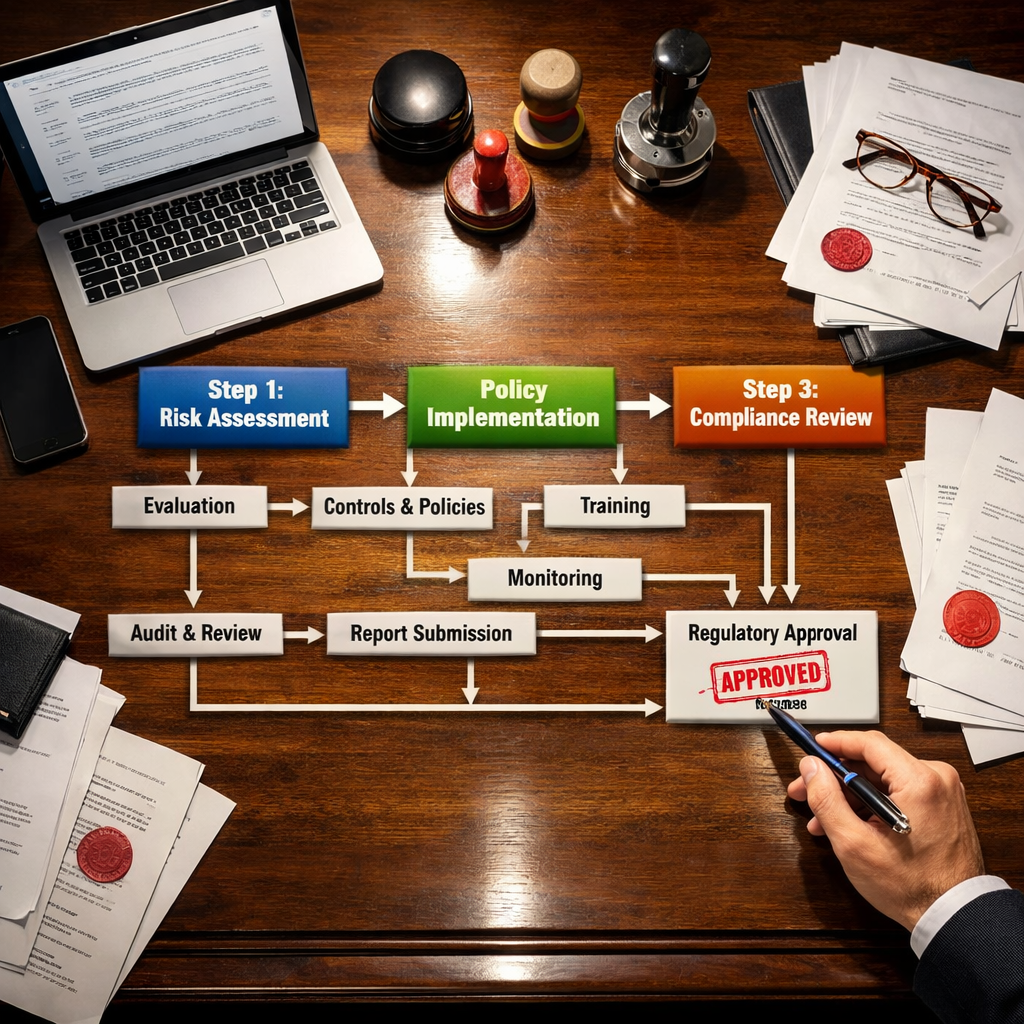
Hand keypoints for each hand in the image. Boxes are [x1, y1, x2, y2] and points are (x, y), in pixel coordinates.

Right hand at [787, 730, 984, 930]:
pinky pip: (899, 793)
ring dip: (851, 794)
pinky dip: (873, 804)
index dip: (835, 743)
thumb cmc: (911, 886)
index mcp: (919, 781)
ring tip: (824, 817)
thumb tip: (811, 768)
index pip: (869, 743)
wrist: (954, 917)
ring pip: (884, 779)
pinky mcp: (943, 807)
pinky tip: (851, 823)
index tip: (811, 748)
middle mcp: (936, 779)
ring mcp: (943, 793)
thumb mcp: (854, 844)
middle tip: (806, 789)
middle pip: (874, 762)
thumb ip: (827, 800)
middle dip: (836, 776)